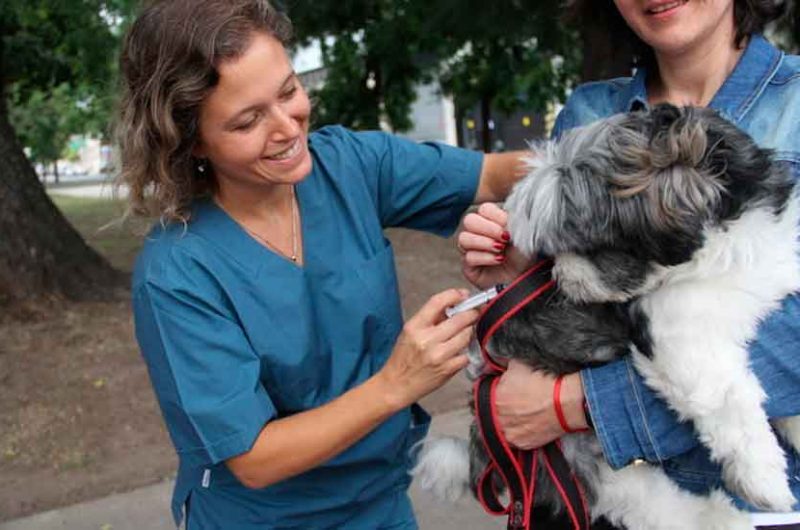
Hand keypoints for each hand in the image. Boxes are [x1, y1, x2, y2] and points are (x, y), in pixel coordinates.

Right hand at [377, 289, 479, 409]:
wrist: (396, 385)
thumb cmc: (402, 358)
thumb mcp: (409, 332)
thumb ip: (430, 318)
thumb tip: (453, 305)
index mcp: (415, 327)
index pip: (437, 302)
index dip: (454, 295)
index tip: (463, 295)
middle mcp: (426, 340)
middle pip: (460, 319)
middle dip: (471, 313)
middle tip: (473, 313)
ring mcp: (439, 356)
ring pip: (467, 336)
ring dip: (469, 333)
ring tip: (463, 334)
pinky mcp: (447, 370)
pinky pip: (466, 355)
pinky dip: (465, 352)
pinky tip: (458, 353)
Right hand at [458, 203, 530, 288]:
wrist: (527, 280)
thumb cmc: (525, 257)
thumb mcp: (523, 234)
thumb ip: (512, 220)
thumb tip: (503, 217)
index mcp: (492, 221)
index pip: (483, 209)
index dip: (495, 216)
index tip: (508, 225)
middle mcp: (479, 234)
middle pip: (469, 221)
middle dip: (488, 229)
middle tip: (504, 238)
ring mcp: (471, 249)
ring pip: (464, 238)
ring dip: (485, 243)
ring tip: (500, 249)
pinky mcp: (469, 266)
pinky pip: (468, 257)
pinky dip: (485, 258)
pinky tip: (498, 260)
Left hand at [494, 360, 587, 449]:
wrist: (565, 402)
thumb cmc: (543, 382)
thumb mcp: (517, 365)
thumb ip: (502, 369)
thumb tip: (499, 370)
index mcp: (494, 397)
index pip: (485, 396)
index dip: (494, 393)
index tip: (501, 392)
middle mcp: (498, 417)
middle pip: (492, 413)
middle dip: (499, 408)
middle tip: (512, 403)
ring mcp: (509, 432)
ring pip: (501, 427)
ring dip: (506, 421)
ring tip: (520, 414)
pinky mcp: (521, 444)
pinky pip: (513, 438)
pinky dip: (518, 432)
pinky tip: (526, 423)